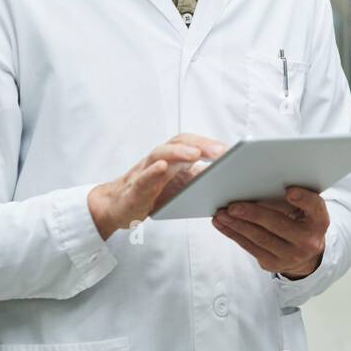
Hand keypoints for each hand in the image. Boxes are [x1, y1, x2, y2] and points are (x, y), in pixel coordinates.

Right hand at [88, 133, 226, 239]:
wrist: (117, 207)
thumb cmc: (151, 194)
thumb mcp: (179, 186)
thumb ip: (198, 178)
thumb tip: (226, 177)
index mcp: (173, 159)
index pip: (192, 143)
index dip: (211, 144)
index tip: (233, 150)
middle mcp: (159, 160)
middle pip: (179, 143)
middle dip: (201, 144)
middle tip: (221, 152)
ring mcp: (144, 172)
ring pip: (160, 154)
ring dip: (178, 152)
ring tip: (195, 154)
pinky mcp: (133, 189)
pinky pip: (142, 178)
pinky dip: (151, 171)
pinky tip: (162, 168)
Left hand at [212, 186, 329, 278]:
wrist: (306, 255)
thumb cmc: (302, 222)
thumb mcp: (308, 210)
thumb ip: (295, 198)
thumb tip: (261, 183)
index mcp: (319, 221)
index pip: (315, 207)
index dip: (303, 199)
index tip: (289, 191)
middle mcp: (308, 241)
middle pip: (278, 225)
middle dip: (253, 215)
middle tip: (233, 206)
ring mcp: (290, 256)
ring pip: (260, 238)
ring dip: (237, 225)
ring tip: (221, 214)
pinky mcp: (273, 264)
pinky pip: (250, 248)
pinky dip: (234, 234)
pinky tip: (223, 224)